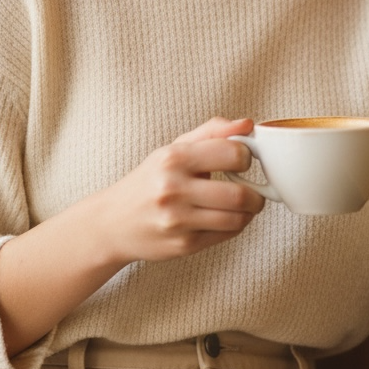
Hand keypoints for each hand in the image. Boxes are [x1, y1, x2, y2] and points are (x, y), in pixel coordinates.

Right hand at [98, 117, 265, 265]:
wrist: (113, 222)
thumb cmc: (150, 181)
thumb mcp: (175, 149)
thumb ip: (213, 132)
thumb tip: (248, 124)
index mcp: (174, 158)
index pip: (232, 153)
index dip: (246, 156)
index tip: (242, 161)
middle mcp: (173, 189)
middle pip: (239, 194)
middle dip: (256, 193)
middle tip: (254, 190)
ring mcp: (177, 220)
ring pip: (237, 219)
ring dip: (248, 212)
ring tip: (243, 205)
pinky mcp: (182, 245)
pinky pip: (226, 235)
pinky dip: (235, 226)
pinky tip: (226, 218)